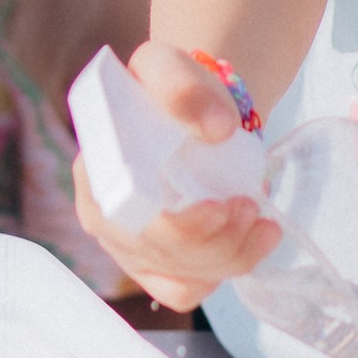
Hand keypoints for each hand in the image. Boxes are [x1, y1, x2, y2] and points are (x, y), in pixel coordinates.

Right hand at [70, 39, 280, 312]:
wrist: (192, 110)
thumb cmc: (169, 88)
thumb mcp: (167, 67)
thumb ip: (184, 88)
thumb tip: (218, 129)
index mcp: (95, 174)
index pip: (123, 221)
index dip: (173, 228)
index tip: (219, 208)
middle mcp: (105, 218)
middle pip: (155, 255)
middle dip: (212, 243)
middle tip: (252, 207)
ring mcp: (131, 247)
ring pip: (177, 278)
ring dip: (228, 258)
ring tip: (263, 223)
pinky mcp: (158, 265)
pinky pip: (186, 291)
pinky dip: (223, 274)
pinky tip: (253, 244)